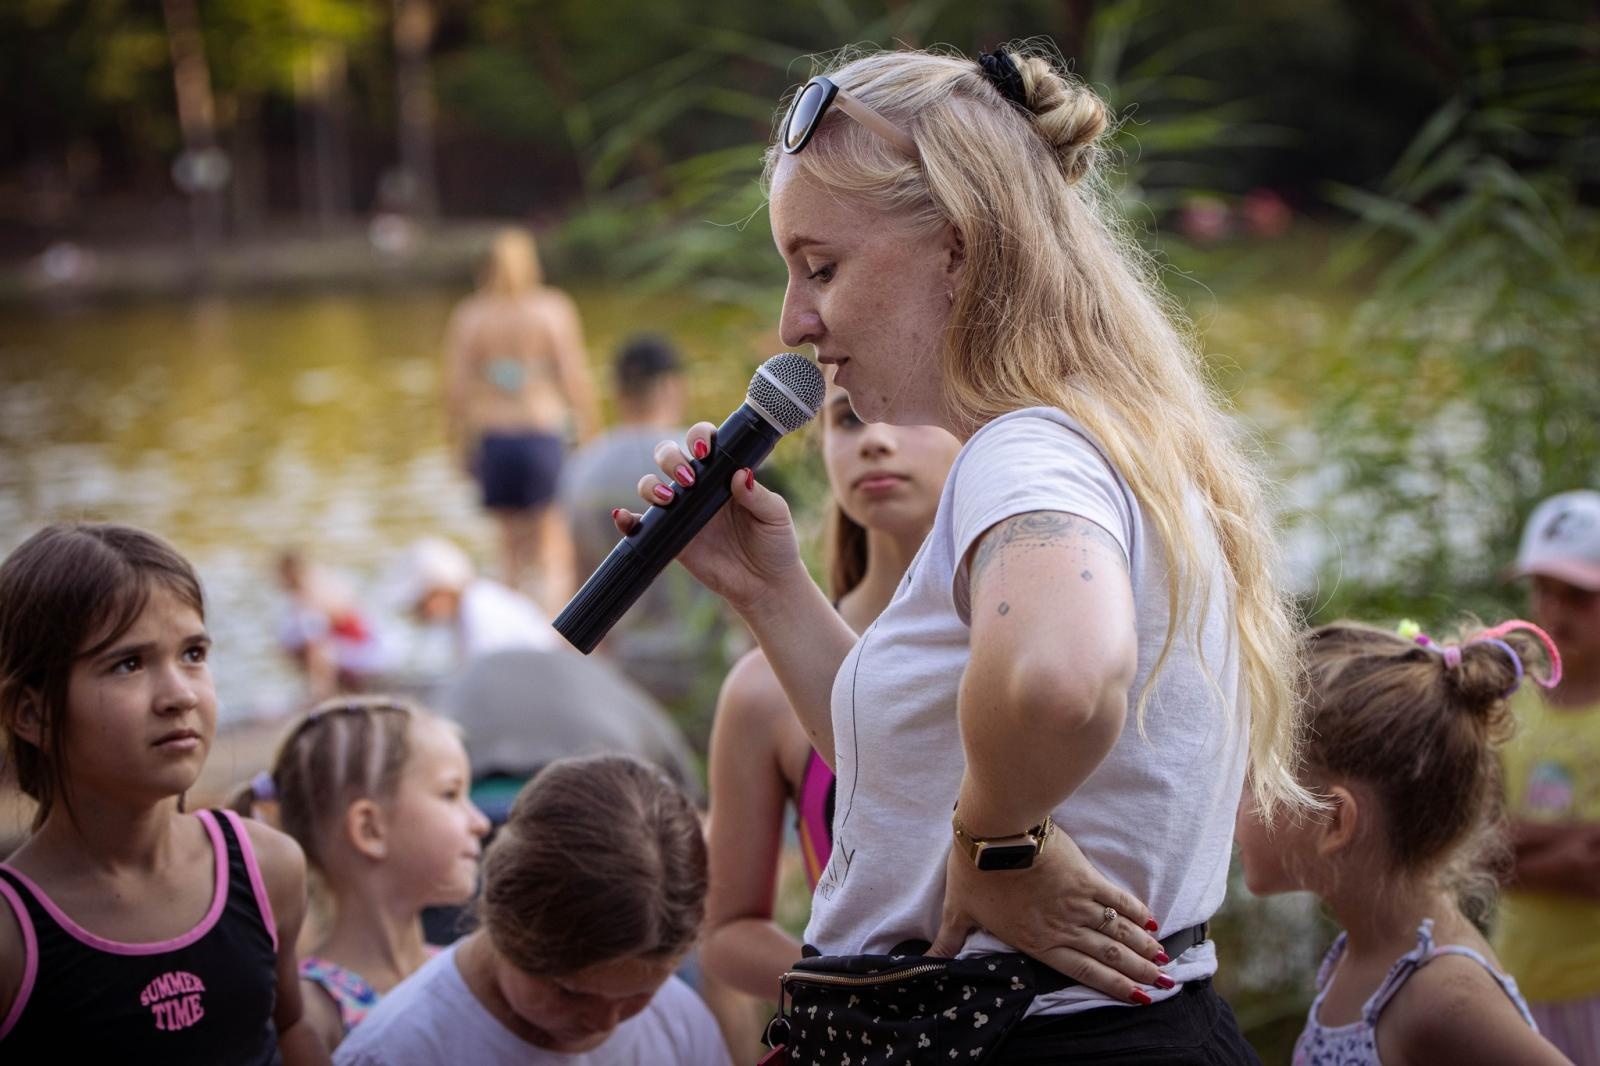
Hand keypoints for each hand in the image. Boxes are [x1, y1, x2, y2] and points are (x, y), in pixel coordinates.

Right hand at [614, 422, 806, 616]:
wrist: (765, 585)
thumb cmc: (775, 545)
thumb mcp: (775, 516)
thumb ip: (759, 496)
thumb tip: (740, 474)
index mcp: (724, 474)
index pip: (703, 442)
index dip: (698, 437)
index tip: (703, 450)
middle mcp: (699, 488)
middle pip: (669, 456)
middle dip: (671, 458)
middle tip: (688, 478)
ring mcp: (682, 512)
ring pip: (651, 484)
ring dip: (651, 485)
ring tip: (668, 499)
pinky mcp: (670, 538)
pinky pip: (640, 524)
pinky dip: (626, 519)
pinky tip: (623, 517)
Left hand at [927, 830, 1170, 1003]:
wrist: (994, 834)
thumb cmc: (973, 872)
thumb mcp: (957, 910)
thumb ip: (949, 940)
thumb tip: (927, 960)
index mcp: (1035, 941)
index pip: (1081, 971)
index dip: (1111, 986)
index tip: (1137, 998)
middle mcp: (1062, 927)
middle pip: (1107, 955)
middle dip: (1136, 971)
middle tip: (1162, 982)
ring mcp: (1076, 902)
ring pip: (1116, 931)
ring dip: (1142, 946)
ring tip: (1163, 959)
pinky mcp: (1084, 876)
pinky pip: (1115, 898)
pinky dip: (1134, 910)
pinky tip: (1151, 920)